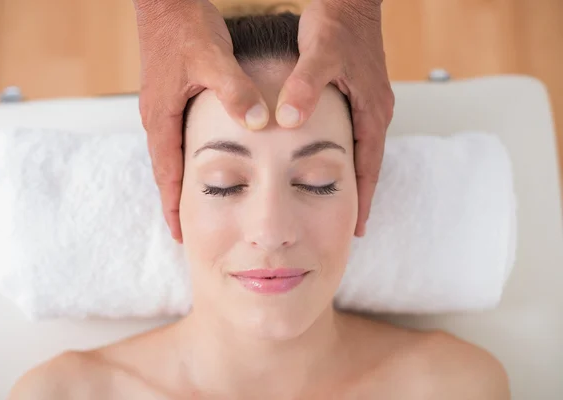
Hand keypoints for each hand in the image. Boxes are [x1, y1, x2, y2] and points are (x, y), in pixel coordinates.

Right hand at [133, 0, 268, 241]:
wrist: (165, 0)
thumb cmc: (186, 28)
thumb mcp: (213, 59)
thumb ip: (235, 92)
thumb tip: (259, 123)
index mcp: (162, 117)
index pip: (166, 174)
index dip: (174, 205)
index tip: (181, 234)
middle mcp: (157, 117)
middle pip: (165, 171)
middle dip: (175, 201)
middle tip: (186, 229)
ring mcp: (162, 107)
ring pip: (170, 155)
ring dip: (179, 181)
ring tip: (192, 204)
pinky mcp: (170, 96)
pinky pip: (175, 138)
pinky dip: (185, 157)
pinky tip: (200, 162)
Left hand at [277, 0, 394, 235]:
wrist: (349, 0)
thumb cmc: (336, 25)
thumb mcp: (318, 54)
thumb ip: (304, 87)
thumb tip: (288, 120)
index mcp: (371, 110)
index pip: (370, 166)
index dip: (362, 197)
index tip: (356, 226)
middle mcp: (374, 111)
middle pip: (369, 164)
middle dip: (359, 194)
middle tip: (347, 224)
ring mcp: (368, 103)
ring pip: (362, 151)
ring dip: (353, 176)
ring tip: (338, 202)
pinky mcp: (358, 94)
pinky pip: (354, 134)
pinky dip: (345, 154)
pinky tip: (330, 162)